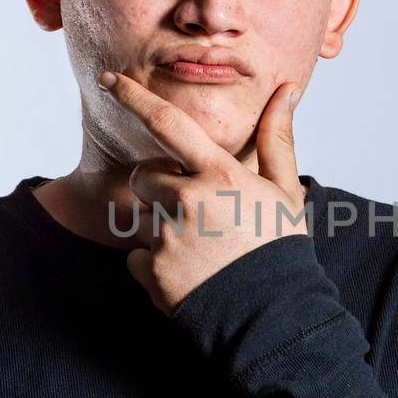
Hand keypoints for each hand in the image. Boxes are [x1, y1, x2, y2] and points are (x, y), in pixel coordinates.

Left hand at [97, 70, 307, 314]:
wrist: (273, 318)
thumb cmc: (281, 250)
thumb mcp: (285, 191)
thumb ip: (276, 138)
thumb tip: (288, 89)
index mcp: (219, 175)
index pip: (167, 123)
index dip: (133, 97)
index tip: (109, 80)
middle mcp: (188, 200)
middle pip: (144, 175)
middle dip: (160, 187)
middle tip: (196, 213)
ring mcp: (167, 237)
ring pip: (140, 217)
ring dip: (159, 228)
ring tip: (198, 250)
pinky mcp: (152, 271)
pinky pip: (135, 256)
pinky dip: (154, 264)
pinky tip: (188, 273)